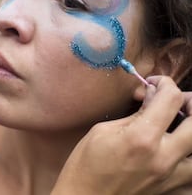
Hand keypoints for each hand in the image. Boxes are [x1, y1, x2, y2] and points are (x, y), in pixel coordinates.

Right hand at [52, 76, 191, 194]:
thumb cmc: (86, 164)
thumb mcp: (102, 131)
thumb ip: (134, 114)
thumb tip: (151, 96)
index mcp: (142, 138)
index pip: (171, 99)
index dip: (165, 83)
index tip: (154, 84)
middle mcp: (163, 157)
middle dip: (188, 102)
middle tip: (173, 101)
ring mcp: (171, 177)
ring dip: (191, 133)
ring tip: (178, 128)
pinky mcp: (172, 191)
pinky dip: (187, 159)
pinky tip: (174, 153)